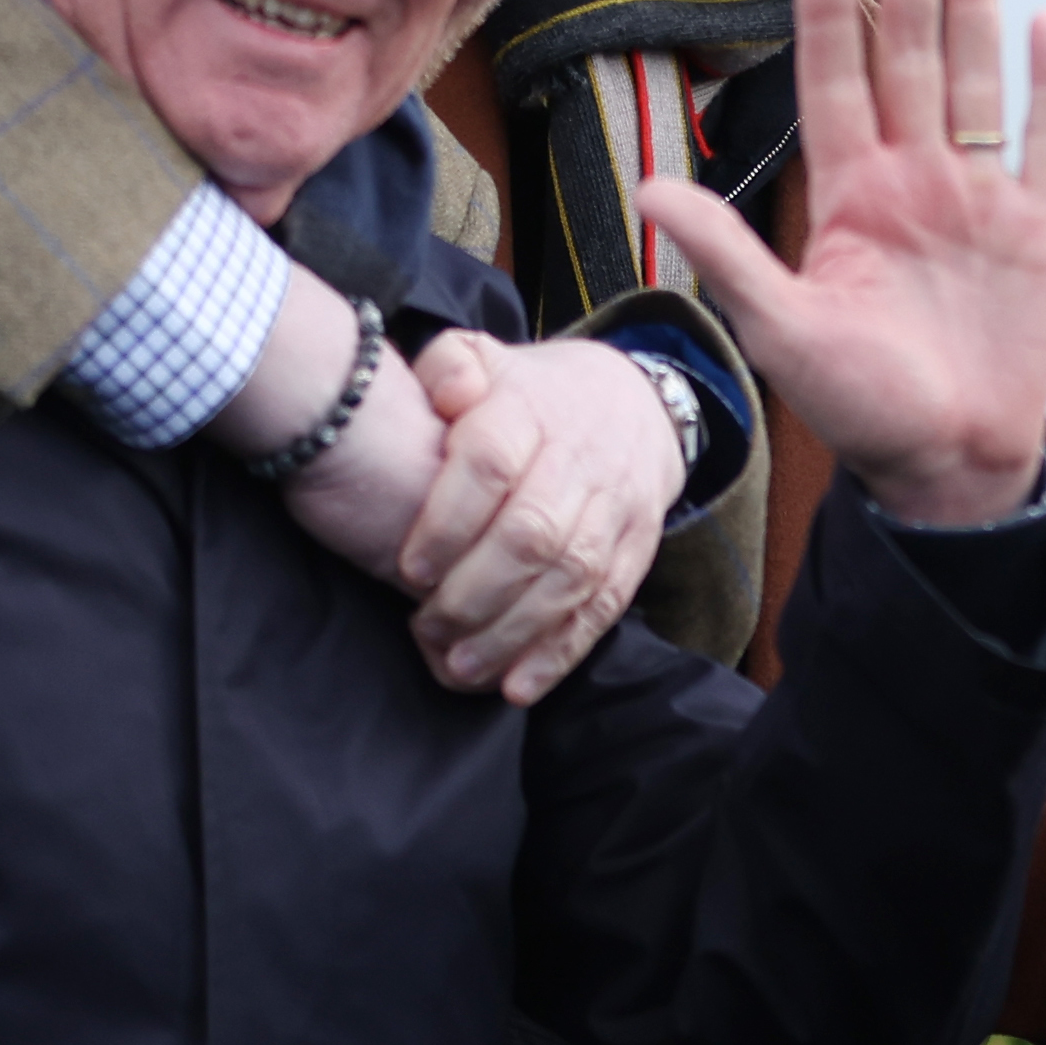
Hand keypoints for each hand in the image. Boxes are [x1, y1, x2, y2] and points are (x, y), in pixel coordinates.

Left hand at [383, 334, 685, 700]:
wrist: (635, 404)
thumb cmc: (528, 396)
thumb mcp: (481, 358)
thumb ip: (447, 368)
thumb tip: (445, 395)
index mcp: (531, 407)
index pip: (493, 461)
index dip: (449, 520)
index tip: (408, 568)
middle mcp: (581, 458)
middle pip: (533, 532)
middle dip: (474, 592)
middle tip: (425, 628)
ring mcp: (616, 507)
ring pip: (570, 578)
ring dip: (512, 631)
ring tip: (459, 666)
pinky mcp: (637, 550)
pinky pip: (605, 607)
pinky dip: (562, 652)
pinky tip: (518, 686)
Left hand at [643, 0, 1045, 529]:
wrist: (947, 463)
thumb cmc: (858, 405)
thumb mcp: (781, 332)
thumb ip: (728, 255)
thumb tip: (651, 190)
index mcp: (850, 196)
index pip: (837, 83)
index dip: (834, 17)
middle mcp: (914, 181)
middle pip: (913, 62)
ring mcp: (979, 198)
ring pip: (977, 83)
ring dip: (974, 11)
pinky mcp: (1038, 228)